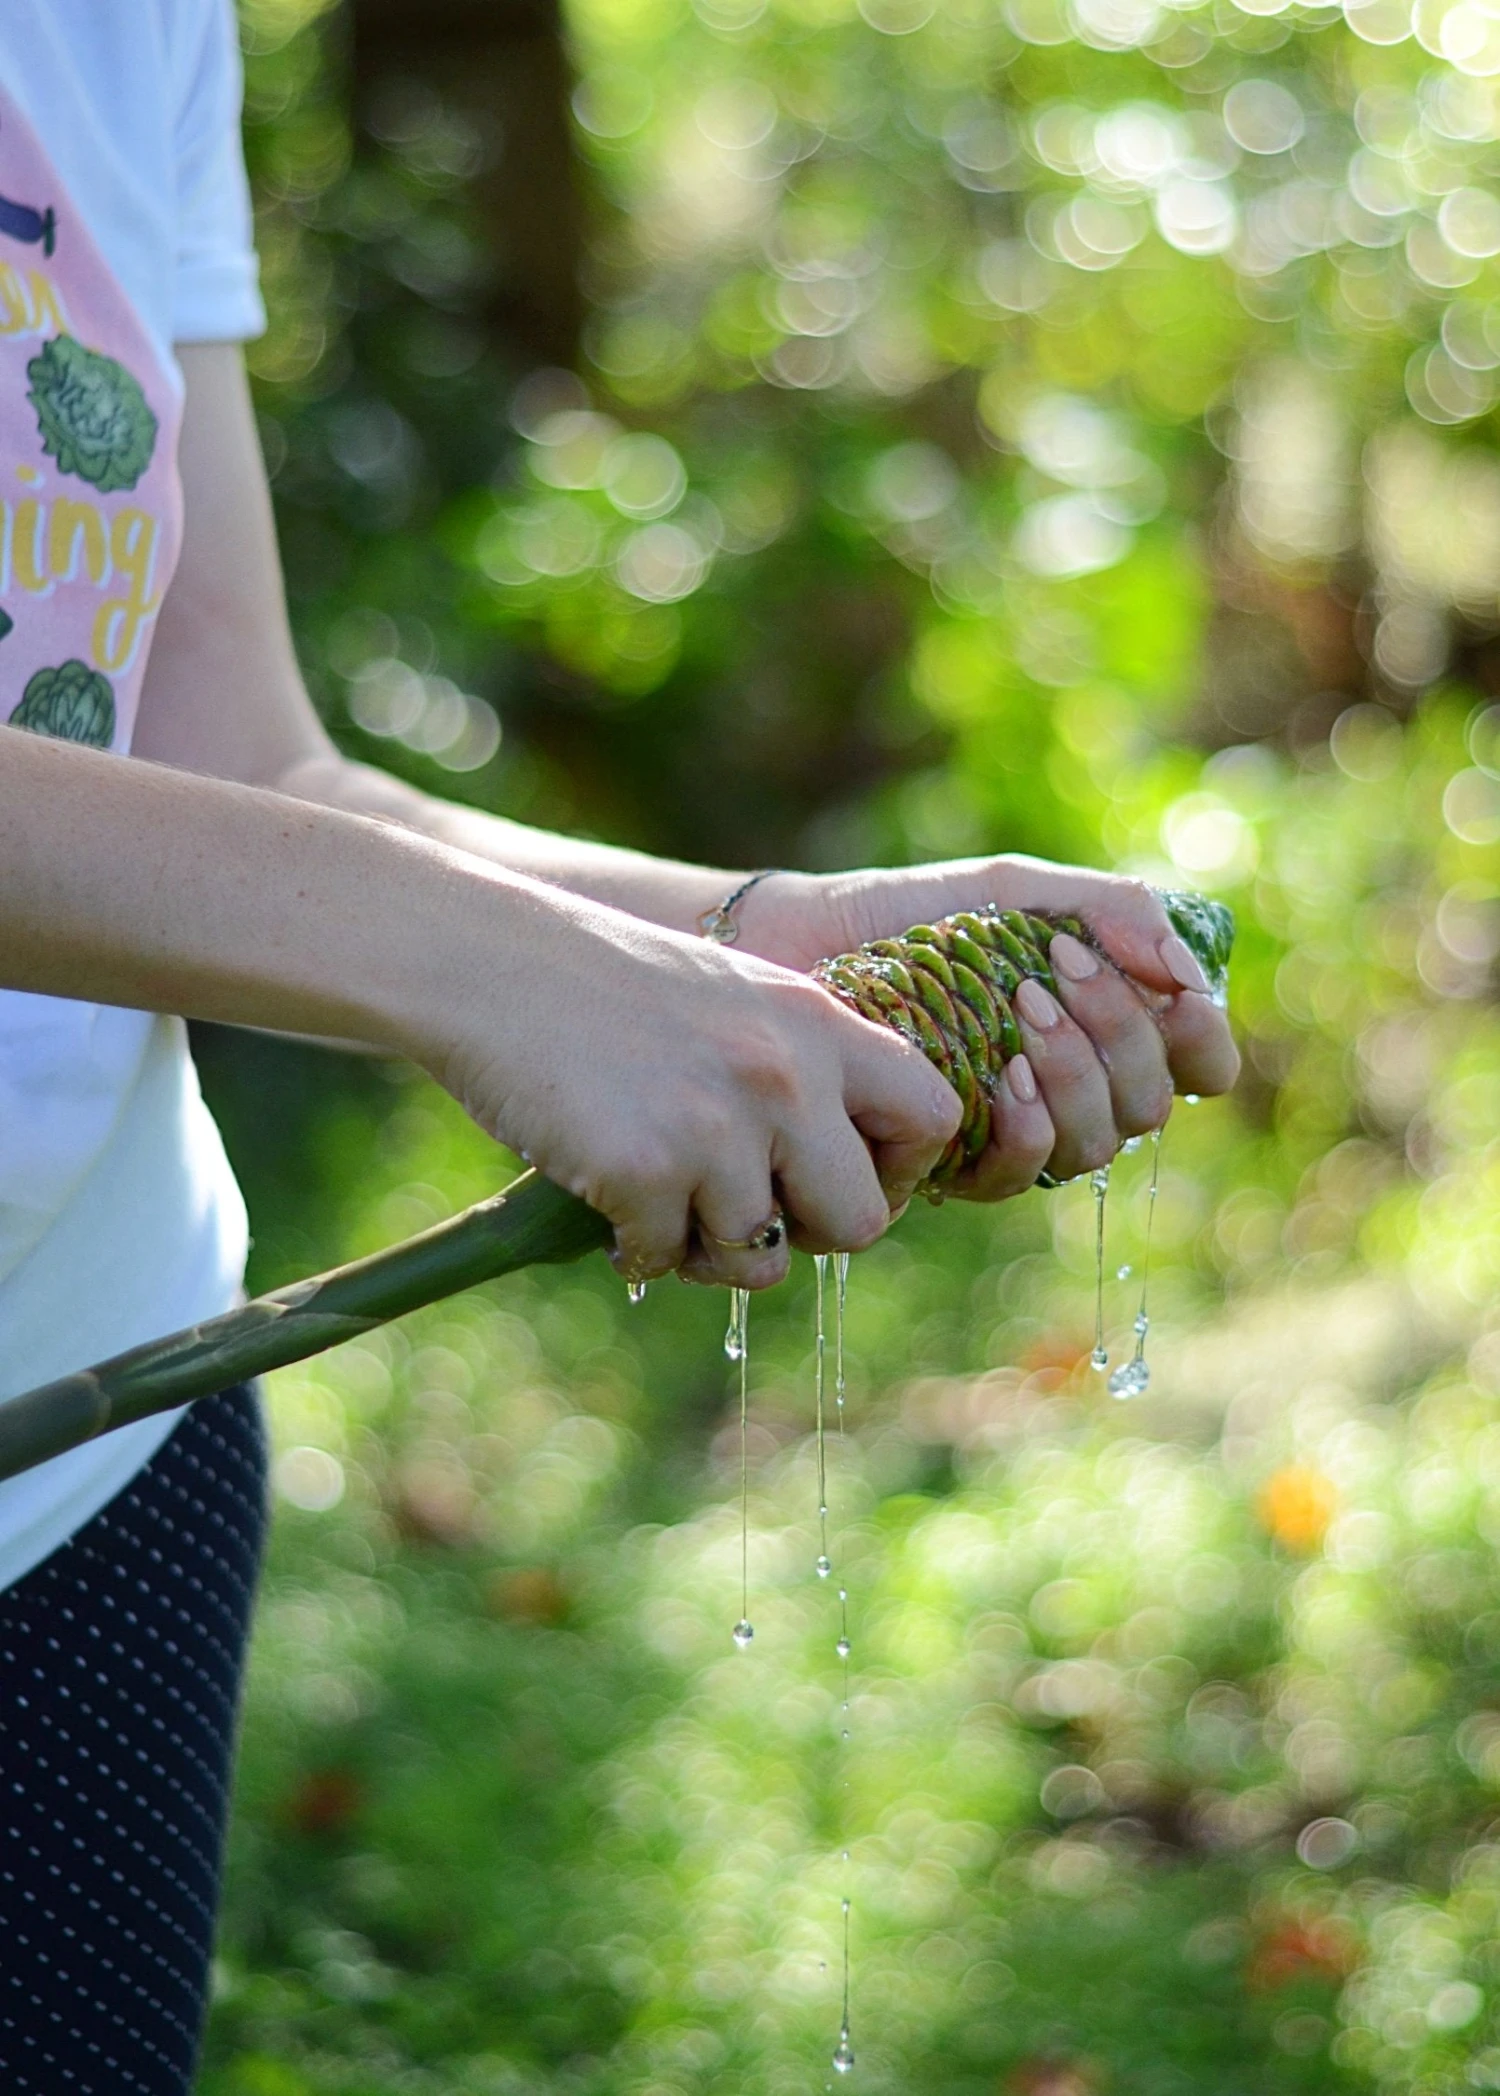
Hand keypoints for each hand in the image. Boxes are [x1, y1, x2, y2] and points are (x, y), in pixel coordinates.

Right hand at [430, 885, 959, 1289]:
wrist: (492, 962)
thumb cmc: (613, 986)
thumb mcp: (739, 998)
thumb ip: (805, 1069)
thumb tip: (852, 1180)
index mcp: (820, 1025)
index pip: (934, 1118)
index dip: (898, 1169)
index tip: (841, 1174)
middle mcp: (784, 1076)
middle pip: (860, 1222)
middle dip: (807, 1233)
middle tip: (749, 1208)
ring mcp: (715, 1126)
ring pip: (761, 1260)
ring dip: (708, 1247)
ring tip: (660, 1193)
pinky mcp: (643, 1170)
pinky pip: (666, 1259)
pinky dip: (634, 1244)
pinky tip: (604, 1188)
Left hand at [736, 856, 1239, 1190]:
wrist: (799, 945)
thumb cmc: (907, 918)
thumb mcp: (1014, 891)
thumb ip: (1110, 910)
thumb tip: (1189, 970)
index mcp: (1097, 1028)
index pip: (1191, 1063)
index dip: (1203, 1043)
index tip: (1183, 1001)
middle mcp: (1065, 1091)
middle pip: (1149, 1103)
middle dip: (1125, 1037)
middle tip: (1065, 970)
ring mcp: (1009, 1133)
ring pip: (1098, 1144)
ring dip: (1079, 1076)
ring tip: (1025, 1007)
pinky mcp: (950, 1165)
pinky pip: (1023, 1173)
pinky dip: (1029, 1125)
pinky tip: (1005, 1077)